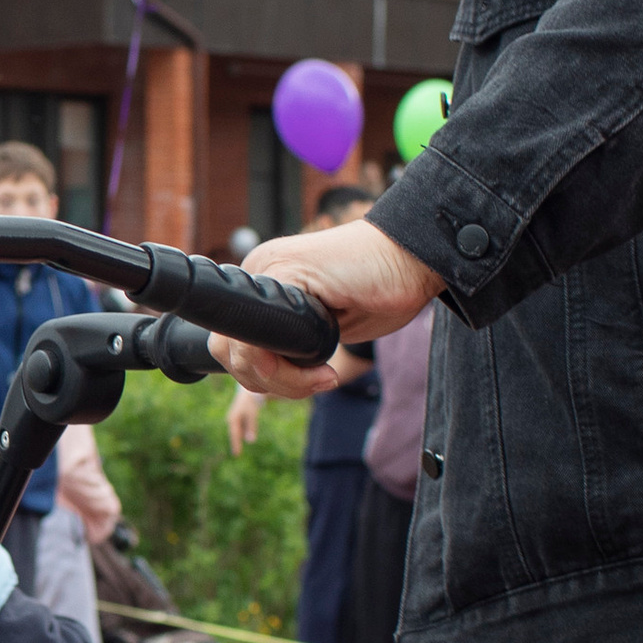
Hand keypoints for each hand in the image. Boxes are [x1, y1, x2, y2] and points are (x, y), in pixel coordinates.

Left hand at [209, 220, 443, 399]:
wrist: (415, 259)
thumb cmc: (380, 294)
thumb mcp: (324, 332)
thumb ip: (291, 348)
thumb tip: (262, 377)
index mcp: (264, 288)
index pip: (232, 346)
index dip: (262, 377)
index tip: (308, 382)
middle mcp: (257, 275)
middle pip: (227, 351)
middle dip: (269, 384)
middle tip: (318, 381)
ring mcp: (265, 270)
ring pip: (238, 350)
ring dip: (283, 382)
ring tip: (324, 376)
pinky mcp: (281, 271)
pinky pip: (258, 337)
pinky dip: (286, 369)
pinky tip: (324, 370)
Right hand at [225, 386, 264, 454]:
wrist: (248, 391)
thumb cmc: (251, 402)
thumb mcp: (252, 415)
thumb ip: (251, 428)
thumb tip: (250, 442)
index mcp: (233, 419)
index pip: (235, 435)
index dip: (236, 445)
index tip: (236, 455)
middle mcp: (232, 419)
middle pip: (234, 434)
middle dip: (235, 443)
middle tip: (236, 454)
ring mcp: (235, 418)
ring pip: (237, 431)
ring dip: (237, 439)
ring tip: (238, 450)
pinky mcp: (239, 417)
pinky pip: (240, 428)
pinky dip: (242, 433)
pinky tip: (244, 437)